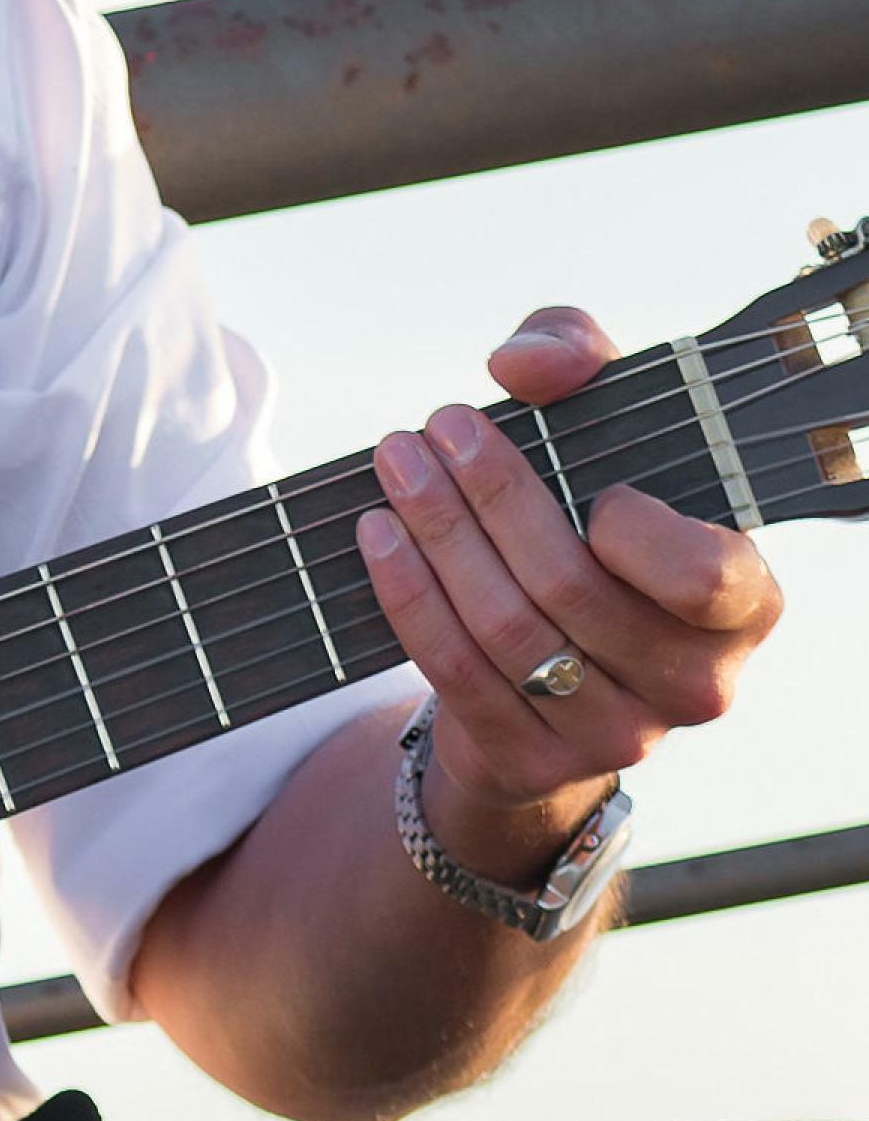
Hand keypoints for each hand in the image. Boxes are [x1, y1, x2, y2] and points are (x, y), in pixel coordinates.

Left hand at [357, 306, 781, 847]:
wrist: (552, 658)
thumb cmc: (591, 516)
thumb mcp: (600, 419)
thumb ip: (578, 358)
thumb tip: (523, 366)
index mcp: (743, 604)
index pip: (703, 577)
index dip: (633, 531)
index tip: (581, 475)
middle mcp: (694, 682)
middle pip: (571, 588)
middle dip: (489, 498)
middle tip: (430, 429)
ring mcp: (615, 735)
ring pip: (506, 630)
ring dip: (436, 537)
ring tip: (395, 467)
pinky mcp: (532, 761)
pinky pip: (455, 673)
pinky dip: (407, 596)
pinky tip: (376, 536)